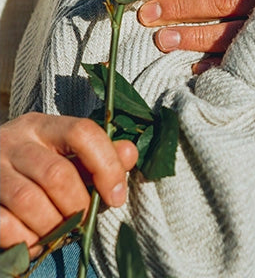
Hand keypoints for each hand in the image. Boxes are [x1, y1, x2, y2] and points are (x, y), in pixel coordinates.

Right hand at [0, 113, 136, 253]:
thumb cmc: (33, 166)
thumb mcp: (63, 152)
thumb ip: (99, 154)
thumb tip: (129, 153)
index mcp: (42, 126)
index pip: (82, 132)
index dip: (107, 165)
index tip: (117, 196)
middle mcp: (15, 142)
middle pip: (57, 174)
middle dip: (78, 206)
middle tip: (83, 221)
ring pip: (29, 201)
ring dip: (53, 226)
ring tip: (60, 232)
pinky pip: (5, 224)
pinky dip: (26, 240)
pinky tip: (34, 240)